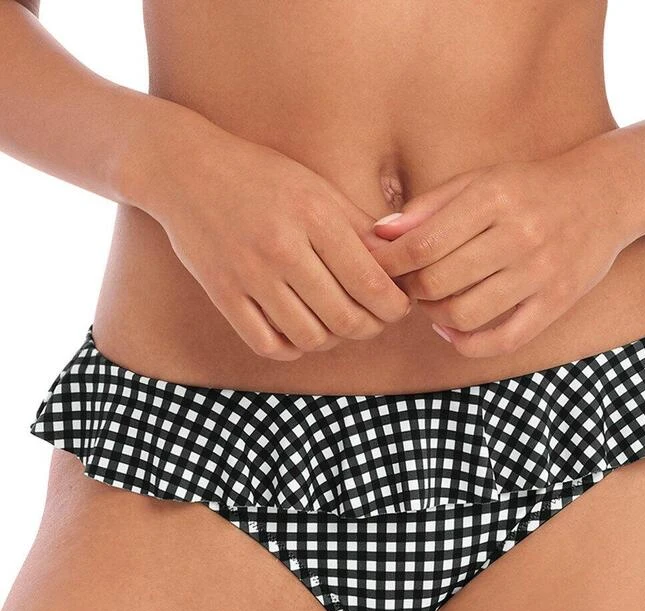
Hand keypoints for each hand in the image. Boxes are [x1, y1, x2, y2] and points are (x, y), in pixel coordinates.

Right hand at [144, 120, 410, 360]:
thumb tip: (401, 262)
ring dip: (334, 340)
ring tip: (337, 324)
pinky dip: (292, 347)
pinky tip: (300, 331)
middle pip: (346, 318)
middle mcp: (283, 248)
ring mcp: (249, 275)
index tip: (398, 307)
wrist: (184, 169)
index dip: (395, 307)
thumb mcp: (317, 187)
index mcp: (314, 217)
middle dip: (371, 327)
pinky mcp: (222, 294)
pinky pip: (268, 344)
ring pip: (310, 337)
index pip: (372, 283)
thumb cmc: (261, 176)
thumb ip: (359, 226)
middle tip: (374, 320)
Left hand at [369, 149, 644, 357]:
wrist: (605, 194)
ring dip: (433, 316)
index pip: (422, 244)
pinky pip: (503, 340)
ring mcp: (541, 272)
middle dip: (409, 289)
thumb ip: (428, 207)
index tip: (377, 268)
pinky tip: (452, 331)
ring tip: (430, 303)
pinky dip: (467, 344)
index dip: (389, 264)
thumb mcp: (479, 181)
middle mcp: (518, 235)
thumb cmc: (529, 188)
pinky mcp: (557, 302)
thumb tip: (379, 236)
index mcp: (493, 198)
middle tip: (406, 285)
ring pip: (464, 314)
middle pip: (437, 282)